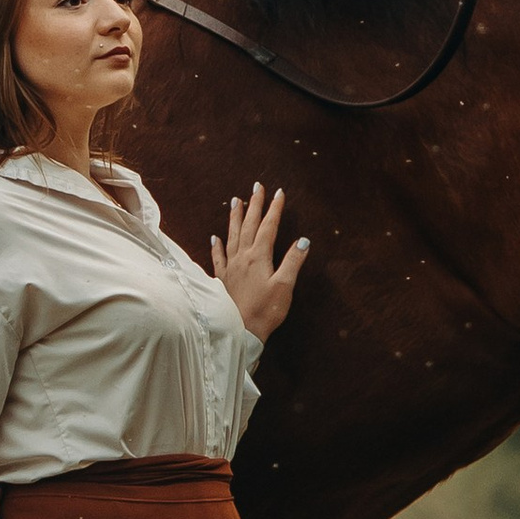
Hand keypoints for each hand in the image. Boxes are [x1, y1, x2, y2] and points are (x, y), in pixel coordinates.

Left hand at [212, 181, 309, 339]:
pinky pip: (218, 257)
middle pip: (249, 226)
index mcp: (258, 257)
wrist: (240, 331)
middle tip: (257, 187)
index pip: (268, 227)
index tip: (279, 193)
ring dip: (235, 218)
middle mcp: (242, 257)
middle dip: (254, 205)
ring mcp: (230, 267)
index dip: (274, 209)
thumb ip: (293, 261)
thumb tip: (303, 240)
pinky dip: (217, 245)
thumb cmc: (265, 311)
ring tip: (236, 201)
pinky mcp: (222, 280)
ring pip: (232, 236)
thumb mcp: (284, 286)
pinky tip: (215, 237)